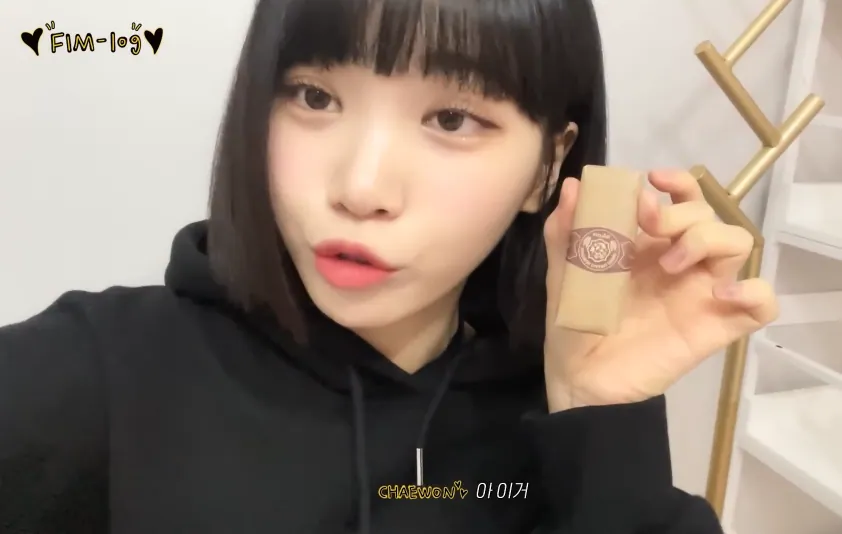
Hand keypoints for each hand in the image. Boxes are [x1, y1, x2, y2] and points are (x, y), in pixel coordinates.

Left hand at [542, 170, 778, 411]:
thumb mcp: (563, 273)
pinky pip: (763, 305)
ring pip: (739, 244)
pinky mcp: (716, 328)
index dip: (679, 182)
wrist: (579, 378)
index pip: (684, 199)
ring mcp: (701, 294)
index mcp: (649, 245)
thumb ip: (566, 231)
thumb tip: (574, 186)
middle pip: (709, 216)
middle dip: (680, 212)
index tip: (652, 181)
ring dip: (708, 239)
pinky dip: (754, 292)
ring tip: (669, 265)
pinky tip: (720, 296)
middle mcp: (681, 263)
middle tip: (649, 227)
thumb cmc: (575, 323)